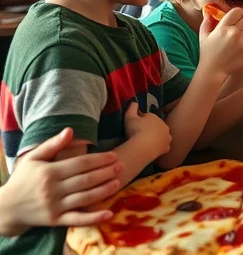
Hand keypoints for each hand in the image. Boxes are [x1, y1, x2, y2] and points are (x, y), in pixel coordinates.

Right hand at [0, 128, 121, 234]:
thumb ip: (52, 144)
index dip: (99, 159)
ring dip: (104, 190)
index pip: (80, 164)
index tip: (114, 156)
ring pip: (85, 198)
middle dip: (106, 173)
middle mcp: (52, 189)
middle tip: (122, 166)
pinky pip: (77, 219)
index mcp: (49, 172)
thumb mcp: (33, 158)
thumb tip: (70, 130)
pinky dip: (94, 218)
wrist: (7, 208)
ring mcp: (54, 206)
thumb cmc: (23, 179)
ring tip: (118, 182)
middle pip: (85, 180)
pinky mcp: (55, 221)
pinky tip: (109, 213)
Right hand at [124, 102, 170, 155]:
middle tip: (141, 134)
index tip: (135, 125)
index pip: (149, 117)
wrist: (143, 147)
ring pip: (163, 135)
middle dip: (150, 128)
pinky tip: (153, 149)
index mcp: (155, 117)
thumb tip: (134, 102)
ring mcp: (167, 137)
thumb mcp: (130, 117)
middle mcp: (164, 126)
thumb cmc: (136, 130)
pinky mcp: (166, 148)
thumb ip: (132, 108)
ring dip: (158, 137)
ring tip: (148, 142)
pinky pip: (163, 146)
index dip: (141, 120)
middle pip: (156, 126)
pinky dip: (160, 146)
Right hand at [198, 7, 242, 78]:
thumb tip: (208, 11)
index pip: (238, 12)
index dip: (239, 13)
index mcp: (223, 27)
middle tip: (241, 29)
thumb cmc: (207, 52)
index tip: (239, 17)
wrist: (213, 70)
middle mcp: (234, 33)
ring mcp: (242, 42)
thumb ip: (207, 21)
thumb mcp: (204, 35)